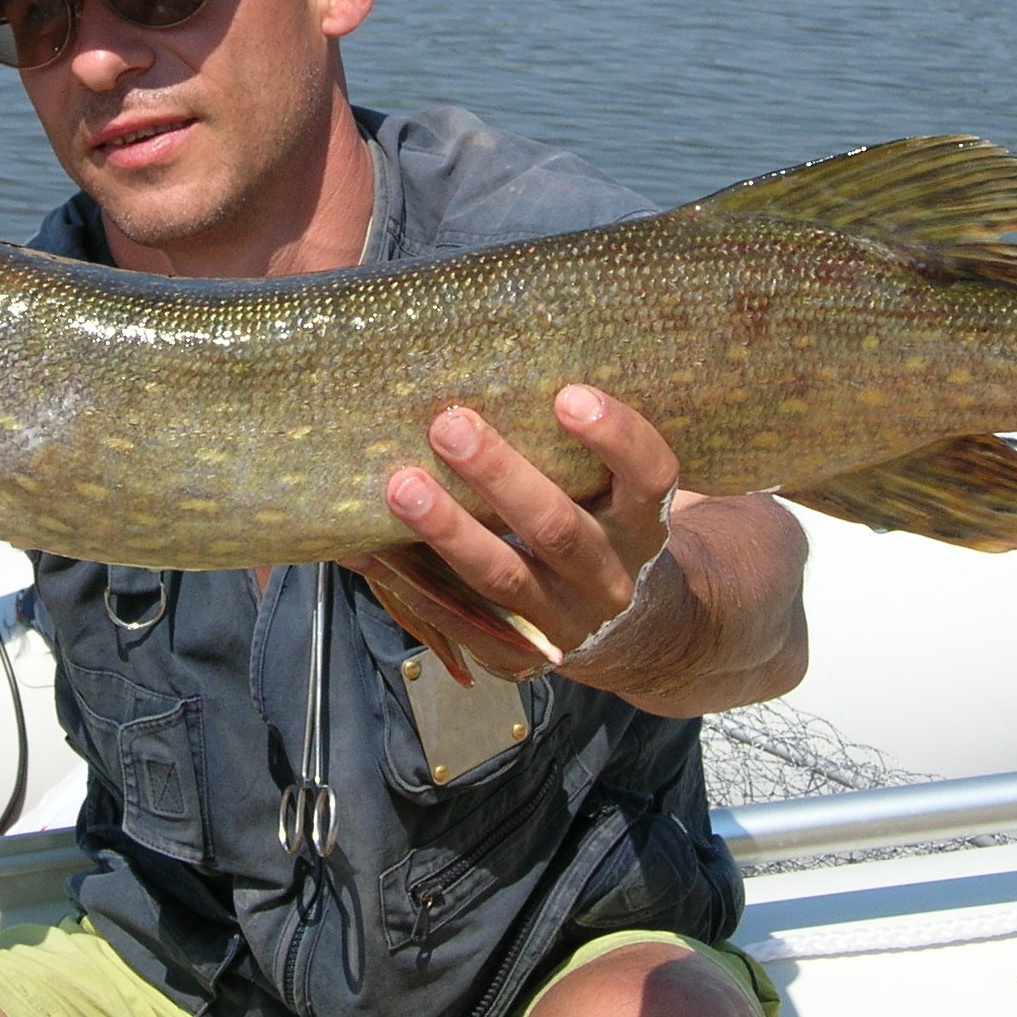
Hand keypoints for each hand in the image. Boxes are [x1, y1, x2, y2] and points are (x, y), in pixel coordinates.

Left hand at [343, 385, 676, 683]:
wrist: (628, 631)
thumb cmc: (601, 527)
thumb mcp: (614, 492)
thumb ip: (575, 448)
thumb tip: (489, 363)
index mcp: (642, 524)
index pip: (650, 477)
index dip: (616, 438)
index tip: (568, 395)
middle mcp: (609, 575)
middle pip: (557, 529)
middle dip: (500, 477)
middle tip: (450, 425)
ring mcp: (563, 621)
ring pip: (504, 577)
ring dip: (449, 531)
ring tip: (402, 487)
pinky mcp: (517, 653)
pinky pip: (459, 618)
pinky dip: (409, 583)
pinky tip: (365, 547)